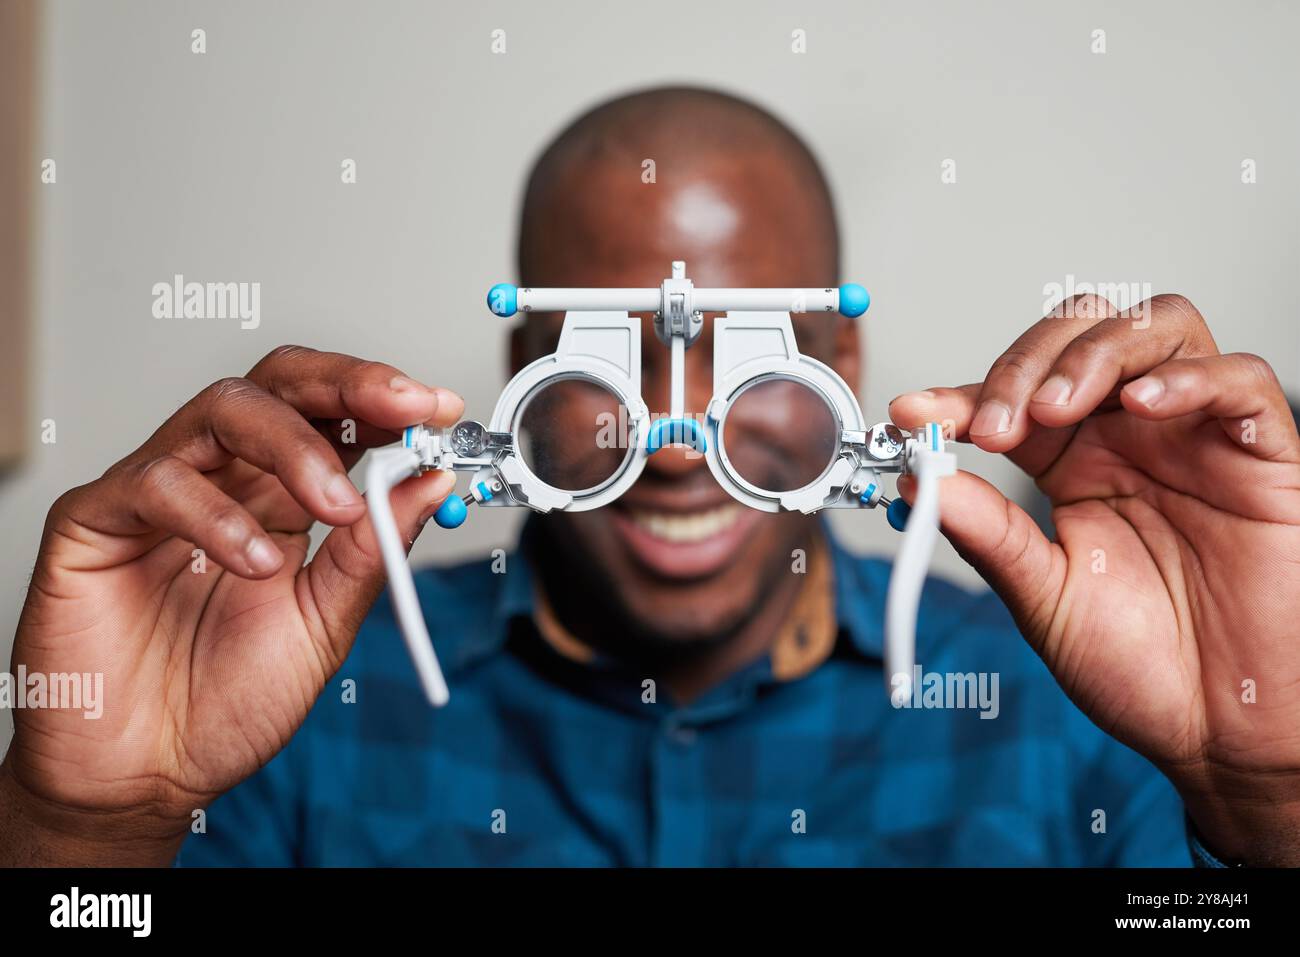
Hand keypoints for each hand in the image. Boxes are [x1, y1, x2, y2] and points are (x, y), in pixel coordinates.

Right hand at [0, 346, 460, 863]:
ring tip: (337, 509)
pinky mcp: (93, 520)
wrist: (147, 777)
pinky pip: (157, 482)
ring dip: (295, 447)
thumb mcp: (324, 624)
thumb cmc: (225, 702)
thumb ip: (371, 551)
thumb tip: (432, 481)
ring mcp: (156, 492)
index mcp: (279, 499)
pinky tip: (258, 563)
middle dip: (349, 383)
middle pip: (279, 385)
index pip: (329, 415)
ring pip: (223, 411)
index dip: (385, 401)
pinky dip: (218, 515)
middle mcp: (222, 480)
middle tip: (404, 408)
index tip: (441, 411)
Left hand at [890, 294, 1299, 864]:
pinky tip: (1142, 404)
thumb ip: (987, 532)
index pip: (1012, 394)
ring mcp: (1197, 436)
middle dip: (1026, 362)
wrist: (1221, 728)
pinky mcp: (1266, 454)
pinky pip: (1241, 380)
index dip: (962, 394)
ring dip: (1093, 354)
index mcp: (1073, 460)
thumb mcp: (1044, 596)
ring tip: (1053, 408)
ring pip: (1157, 330)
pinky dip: (1190, 377)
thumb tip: (916, 479)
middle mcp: (1131, 434)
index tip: (914, 414)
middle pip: (1081, 335)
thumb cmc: (1141, 665)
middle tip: (994, 422)